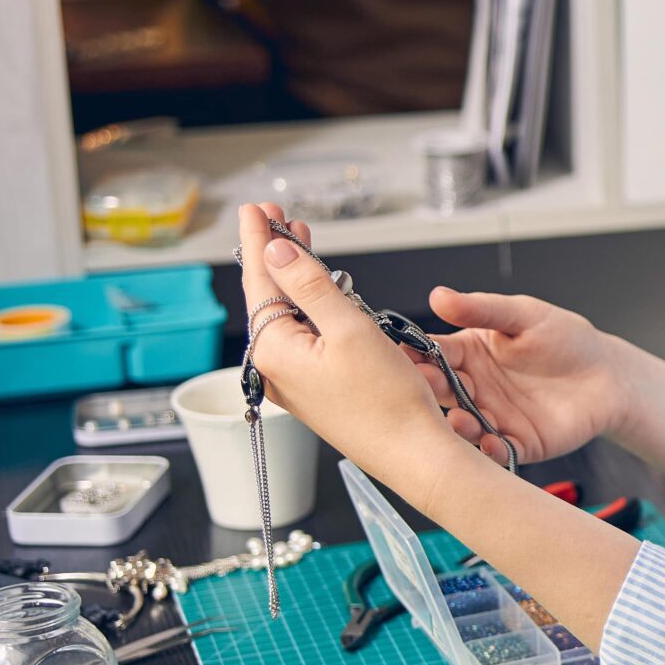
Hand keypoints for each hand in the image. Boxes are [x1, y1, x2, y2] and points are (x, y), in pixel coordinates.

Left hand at [236, 203, 461, 484]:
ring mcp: (293, 379)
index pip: (259, 280)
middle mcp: (275, 367)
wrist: (412, 454)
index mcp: (273, 350)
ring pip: (288, 314)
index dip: (257, 239)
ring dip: (295, 277)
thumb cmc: (387, 403)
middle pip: (269, 295)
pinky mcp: (314, 387)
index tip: (253, 210)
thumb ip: (310, 284)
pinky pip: (303, 335)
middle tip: (276, 217)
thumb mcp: (349, 329)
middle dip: (274, 253)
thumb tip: (276, 251)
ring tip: (297, 243)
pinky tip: (320, 292)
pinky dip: (309, 306)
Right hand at [417, 286, 622, 465]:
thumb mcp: (523, 315)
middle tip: (427, 386)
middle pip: (443, 393)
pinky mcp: (518, 443)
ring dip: (459, 425)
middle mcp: (474, 389)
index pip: (433, 355)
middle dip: (433, 390)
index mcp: (468, 355)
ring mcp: (494, 418)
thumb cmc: (565, 338)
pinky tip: (490, 442)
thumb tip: (439, 296)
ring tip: (457, 419)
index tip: (402, 358)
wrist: (607, 373)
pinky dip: (492, 450)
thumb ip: (482, 309)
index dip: (417, 357)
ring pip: (466, 426)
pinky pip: (500, 451)